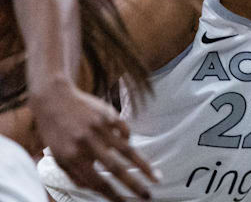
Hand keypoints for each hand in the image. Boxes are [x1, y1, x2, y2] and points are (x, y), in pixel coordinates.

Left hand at [29, 81, 157, 200]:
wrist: (54, 99)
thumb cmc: (55, 132)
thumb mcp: (58, 156)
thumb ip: (75, 174)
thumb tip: (95, 188)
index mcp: (73, 157)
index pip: (97, 182)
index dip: (113, 195)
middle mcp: (88, 144)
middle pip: (116, 169)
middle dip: (134, 185)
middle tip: (147, 196)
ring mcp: (100, 128)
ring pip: (127, 150)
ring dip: (144, 166)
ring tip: (157, 178)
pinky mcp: (108, 115)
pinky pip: (125, 131)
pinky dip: (128, 139)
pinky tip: (128, 144)